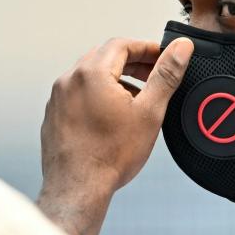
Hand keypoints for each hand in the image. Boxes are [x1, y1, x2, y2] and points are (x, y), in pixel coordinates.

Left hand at [37, 37, 193, 234]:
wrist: (79, 189)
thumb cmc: (110, 157)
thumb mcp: (149, 112)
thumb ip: (166, 74)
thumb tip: (180, 49)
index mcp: (92, 73)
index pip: (122, 44)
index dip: (146, 48)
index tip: (162, 56)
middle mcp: (69, 80)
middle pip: (104, 57)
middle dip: (132, 62)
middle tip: (152, 75)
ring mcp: (58, 98)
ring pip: (90, 76)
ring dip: (115, 79)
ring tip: (136, 99)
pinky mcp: (54, 115)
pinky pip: (78, 94)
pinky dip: (97, 95)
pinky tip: (112, 116)